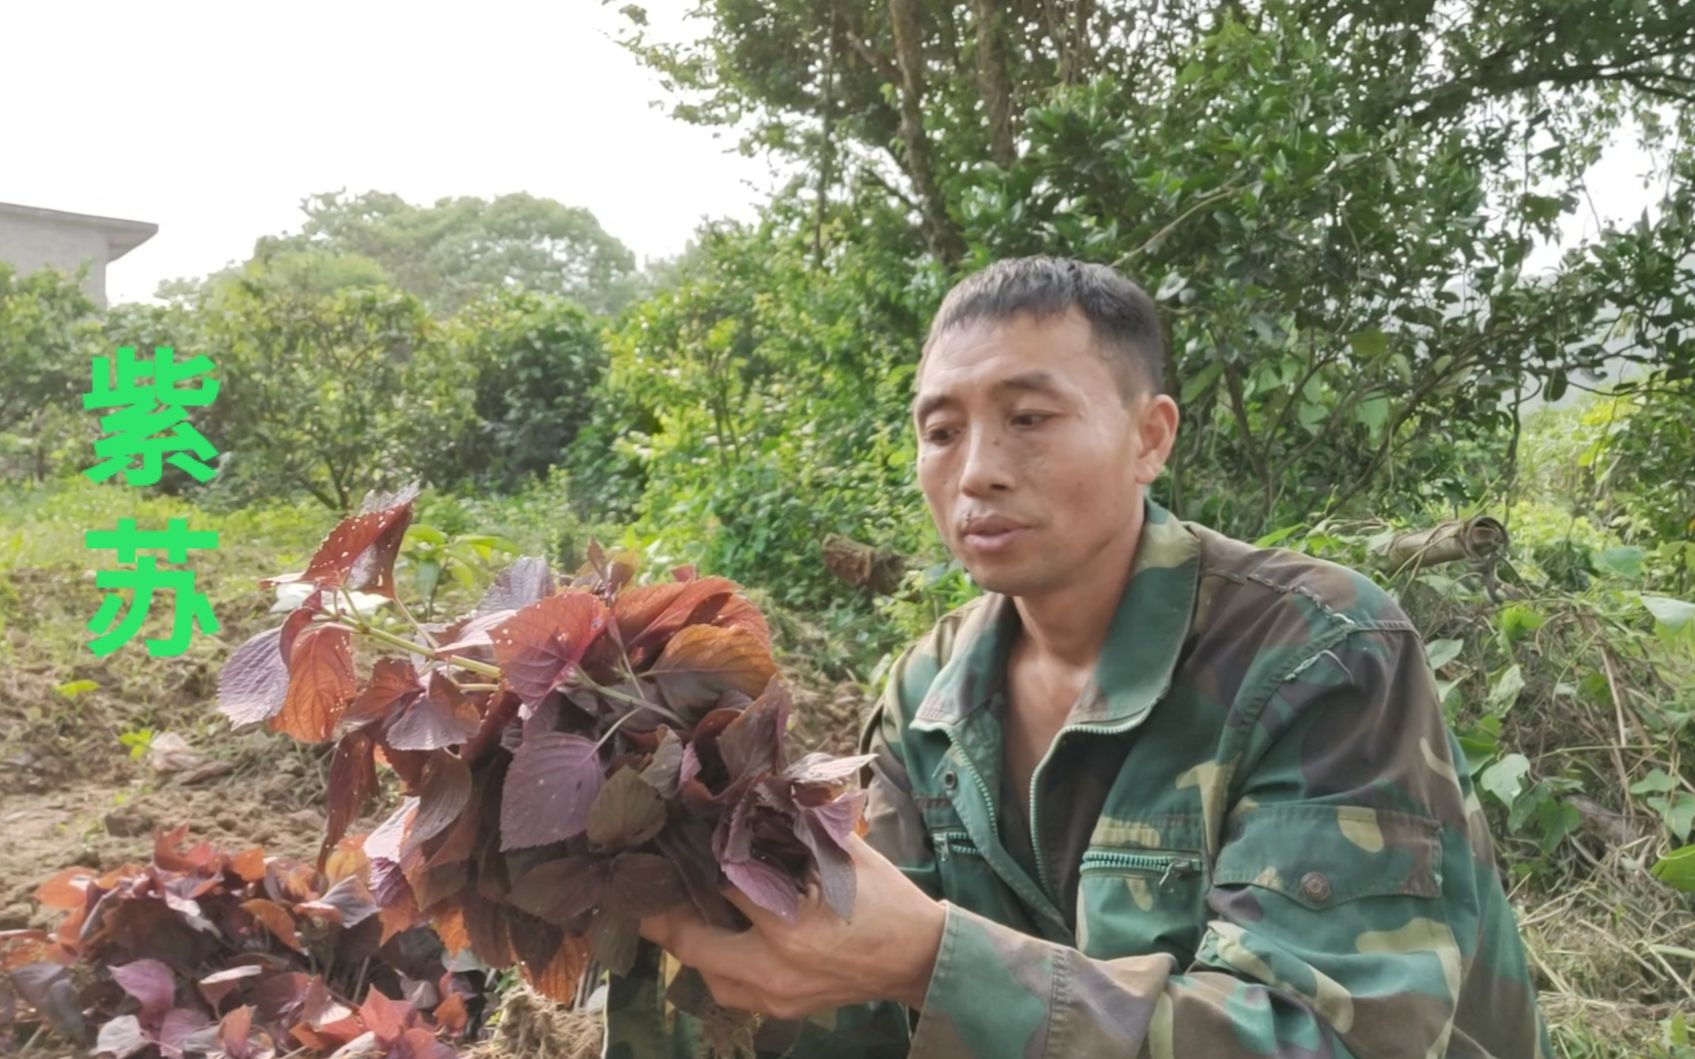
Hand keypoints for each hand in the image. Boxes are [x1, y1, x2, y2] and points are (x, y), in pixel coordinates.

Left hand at [639, 832, 945, 1018]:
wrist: (920, 957)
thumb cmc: (885, 899)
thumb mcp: (844, 853)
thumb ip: (797, 825)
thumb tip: (754, 791)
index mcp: (789, 927)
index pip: (722, 886)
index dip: (698, 859)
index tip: (677, 838)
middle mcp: (774, 969)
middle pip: (692, 942)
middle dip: (663, 913)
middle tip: (642, 883)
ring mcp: (775, 997)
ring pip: (704, 973)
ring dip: (687, 942)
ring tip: (673, 908)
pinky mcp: (781, 1011)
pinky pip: (728, 991)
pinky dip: (713, 964)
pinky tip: (711, 937)